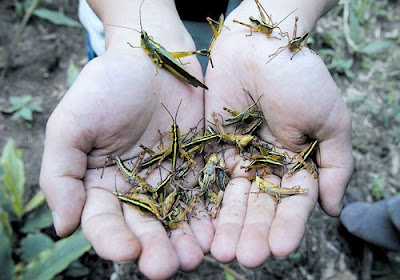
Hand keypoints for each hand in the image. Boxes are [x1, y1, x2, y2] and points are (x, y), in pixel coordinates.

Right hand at [40, 32, 212, 278]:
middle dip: (154, 248)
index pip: (104, 222)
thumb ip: (61, 173)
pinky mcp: (197, 166)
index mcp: (101, 184)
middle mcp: (136, 188)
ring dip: (184, 240)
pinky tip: (215, 232)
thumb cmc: (107, 85)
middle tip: (166, 266)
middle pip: (144, 227)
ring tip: (193, 257)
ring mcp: (170, 179)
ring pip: (176, 218)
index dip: (112, 239)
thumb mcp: (71, 124)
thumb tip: (63, 226)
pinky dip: (209, 215)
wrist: (151, 57)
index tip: (127, 251)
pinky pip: (204, 195)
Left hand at [204, 1, 353, 267]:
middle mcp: (266, 164)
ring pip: (232, 198)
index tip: (278, 248)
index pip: (292, 203)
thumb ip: (335, 166)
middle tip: (244, 258)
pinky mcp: (212, 145)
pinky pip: (208, 177)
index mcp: (297, 162)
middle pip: (259, 206)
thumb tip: (334, 210)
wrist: (259, 44)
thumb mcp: (331, 120)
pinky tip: (201, 226)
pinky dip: (205, 202)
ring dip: (228, 226)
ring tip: (221, 252)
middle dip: (252, 232)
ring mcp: (238, 156)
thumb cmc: (299, 78)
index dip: (286, 226)